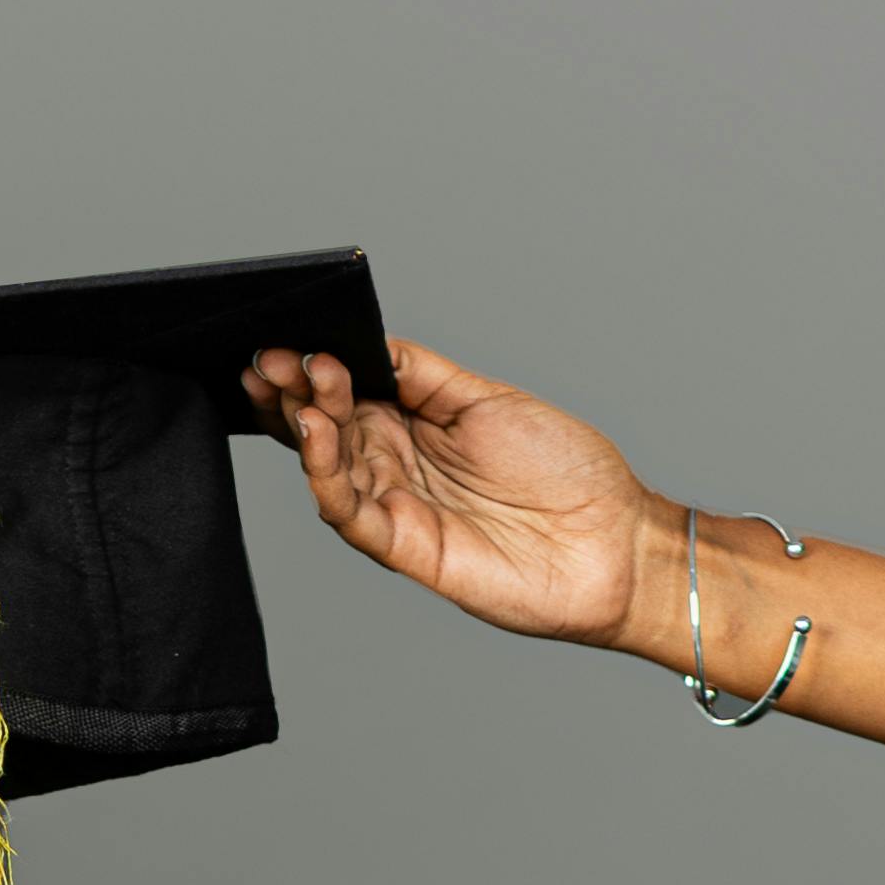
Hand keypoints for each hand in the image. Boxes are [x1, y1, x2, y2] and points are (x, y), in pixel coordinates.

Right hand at [244, 337, 673, 656]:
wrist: (612, 539)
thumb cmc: (565, 471)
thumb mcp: (487, 399)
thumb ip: (422, 374)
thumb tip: (367, 342)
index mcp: (414, 424)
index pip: (346, 393)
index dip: (313, 368)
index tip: (289, 339)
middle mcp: (397, 464)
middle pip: (325, 426)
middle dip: (293, 390)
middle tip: (272, 358)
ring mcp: (398, 504)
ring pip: (327, 466)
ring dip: (304, 425)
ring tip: (297, 388)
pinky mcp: (404, 546)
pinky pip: (348, 512)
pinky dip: (325, 473)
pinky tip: (317, 433)